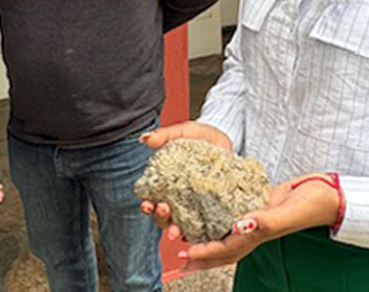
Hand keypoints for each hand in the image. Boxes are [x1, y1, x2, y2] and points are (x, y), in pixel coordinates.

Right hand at [138, 121, 232, 240]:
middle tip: (163, 210)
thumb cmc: (199, 136)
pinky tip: (198, 235)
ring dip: (175, 230)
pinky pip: (204, 225)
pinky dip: (199, 232)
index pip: (152, 200)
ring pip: (181, 224)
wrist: (224, 137)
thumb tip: (144, 139)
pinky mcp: (212, 208)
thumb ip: (164, 136)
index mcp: (166, 184)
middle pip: (164, 217)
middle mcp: (178, 198)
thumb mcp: (182, 133)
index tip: (147, 203)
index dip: (147, 205)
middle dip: (160, 218)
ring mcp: (195, 205)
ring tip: (175, 232)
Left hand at [178, 173, 340, 271]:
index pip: (227, 249)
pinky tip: (207, 214)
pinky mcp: (256, 207)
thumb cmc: (311, 204)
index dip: (206, 253)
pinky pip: (232, 218)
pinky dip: (218, 221)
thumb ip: (267, 221)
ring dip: (206, 241)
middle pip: (223, 251)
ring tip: (187, 240)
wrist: (325, 193)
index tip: (186, 252)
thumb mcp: (288, 211)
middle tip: (178, 257)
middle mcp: (254, 231)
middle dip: (200, 256)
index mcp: (259, 235)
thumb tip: (241, 226)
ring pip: (226, 237)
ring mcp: (255, 221)